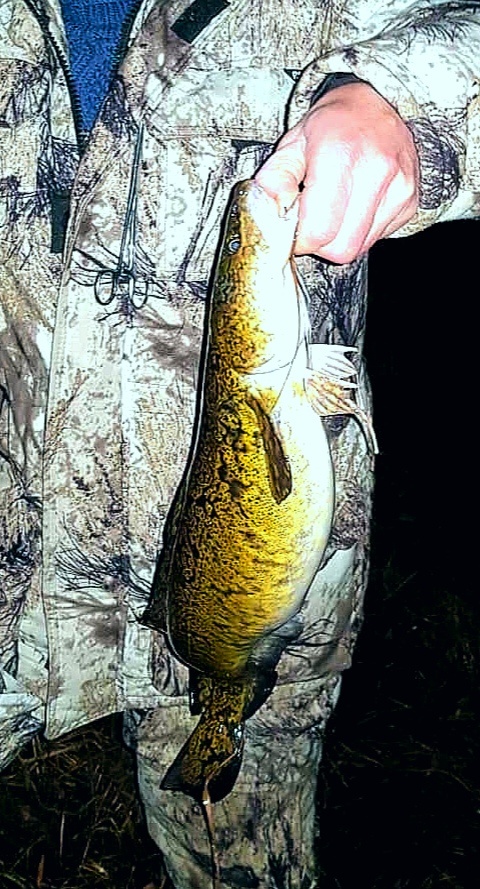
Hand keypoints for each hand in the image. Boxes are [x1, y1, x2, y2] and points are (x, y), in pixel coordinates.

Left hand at [255, 82, 418, 262]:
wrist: (382, 102)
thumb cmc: (333, 123)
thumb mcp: (294, 141)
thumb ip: (275, 179)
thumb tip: (270, 212)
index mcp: (340, 154)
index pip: (319, 231)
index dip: (300, 239)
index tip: (294, 227)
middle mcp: (376, 172)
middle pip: (342, 249)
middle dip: (320, 244)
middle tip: (312, 221)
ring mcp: (400, 189)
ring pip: (359, 248)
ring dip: (339, 239)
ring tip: (334, 210)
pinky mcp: (410, 202)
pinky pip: (376, 238)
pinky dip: (359, 231)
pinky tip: (355, 206)